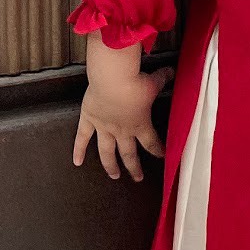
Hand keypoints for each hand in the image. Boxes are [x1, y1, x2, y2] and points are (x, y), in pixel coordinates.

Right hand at [72, 34, 168, 180]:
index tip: (162, 156)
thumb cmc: (134, 81)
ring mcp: (104, 127)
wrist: (113, 78)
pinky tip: (77, 162)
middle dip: (134, 167)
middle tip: (137, 178)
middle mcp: (122, 130)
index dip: (157, 150)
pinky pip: (82, 137)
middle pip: (129, 153)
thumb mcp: (154, 80)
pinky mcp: (89, 119)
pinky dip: (79, 150)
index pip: (151, 142)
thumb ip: (163, 78)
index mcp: (139, 124)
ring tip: (113, 175)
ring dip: (110, 165)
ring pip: (107, 151)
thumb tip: (171, 71)